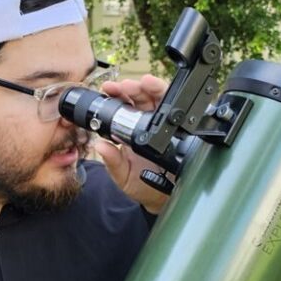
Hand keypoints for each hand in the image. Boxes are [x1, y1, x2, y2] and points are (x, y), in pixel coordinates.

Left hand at [93, 75, 170, 213]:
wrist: (164, 197)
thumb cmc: (141, 184)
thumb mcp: (123, 175)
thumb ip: (113, 162)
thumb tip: (101, 147)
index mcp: (129, 130)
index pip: (122, 107)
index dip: (115, 95)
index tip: (108, 89)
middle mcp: (146, 122)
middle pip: (139, 97)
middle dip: (131, 88)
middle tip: (123, 86)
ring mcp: (163, 123)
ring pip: (157, 97)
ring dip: (148, 87)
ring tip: (143, 82)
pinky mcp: (180, 125)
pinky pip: (176, 107)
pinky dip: (167, 94)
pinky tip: (158, 88)